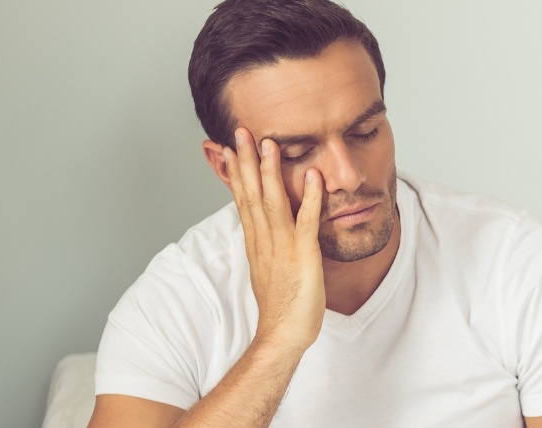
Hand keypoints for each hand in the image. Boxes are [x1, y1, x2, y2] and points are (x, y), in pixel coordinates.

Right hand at [223, 127, 325, 349]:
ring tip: (268, 143)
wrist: (283, 334)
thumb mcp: (267, 266)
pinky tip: (313, 176)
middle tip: (240, 131)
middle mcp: (263, 240)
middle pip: (250, 193)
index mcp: (255, 241)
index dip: (235, 171)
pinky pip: (306, 222)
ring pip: (272, 201)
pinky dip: (310, 197)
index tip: (229, 146)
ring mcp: (282, 247)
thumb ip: (265, 243)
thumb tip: (261, 228)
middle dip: (245, 161)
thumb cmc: (281, 304)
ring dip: (270, 171)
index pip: (241, 199)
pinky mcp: (303, 256)